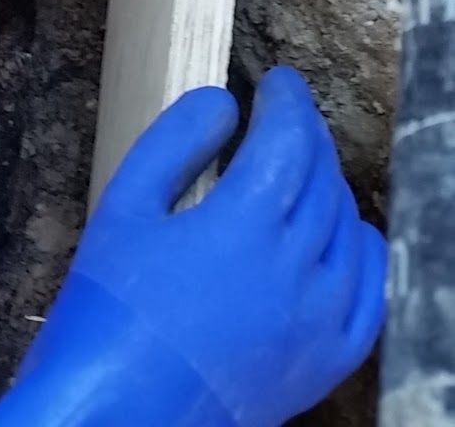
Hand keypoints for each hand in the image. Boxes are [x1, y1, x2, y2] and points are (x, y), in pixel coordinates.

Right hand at [0, 66, 385, 426]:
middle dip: (307, 135)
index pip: (289, 141)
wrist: (115, 417)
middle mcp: (292, 272)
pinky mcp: (322, 365)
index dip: (288, 101)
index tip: (277, 81)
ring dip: (331, 186)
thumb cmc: (107, 312)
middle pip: (321, 179)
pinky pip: (368, 299)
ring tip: (304, 167)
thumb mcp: (123, 207)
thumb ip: (175, 143)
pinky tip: (347, 235)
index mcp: (241, 227)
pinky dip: (365, 255)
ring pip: (348, 231)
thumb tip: (224, 102)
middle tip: (286, 115)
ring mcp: (315, 324)